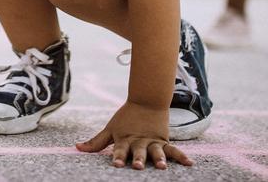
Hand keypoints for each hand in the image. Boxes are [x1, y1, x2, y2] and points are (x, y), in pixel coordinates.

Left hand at [75, 101, 192, 169]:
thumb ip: (96, 142)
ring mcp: (153, 142)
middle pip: (138, 152)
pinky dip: (182, 156)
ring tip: (162, 166)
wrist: (147, 100)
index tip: (116, 164)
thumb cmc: (126, 118)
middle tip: (138, 166)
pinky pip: (173, 150)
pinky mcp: (164, 140)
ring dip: (159, 159)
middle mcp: (139, 142)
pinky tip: (190, 164)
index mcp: (125, 140)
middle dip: (138, 159)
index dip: (118, 157)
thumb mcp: (110, 129)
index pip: (120, 150)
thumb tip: (77, 148)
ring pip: (156, 151)